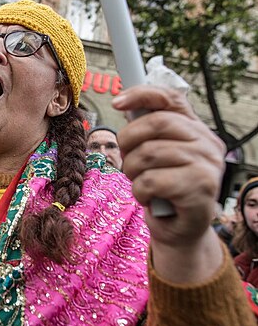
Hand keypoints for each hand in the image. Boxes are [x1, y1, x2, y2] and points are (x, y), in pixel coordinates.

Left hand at [113, 86, 226, 281]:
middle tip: (127, 161)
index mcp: (195, 129)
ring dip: (132, 172)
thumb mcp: (155, 156)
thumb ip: (147, 133)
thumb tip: (124, 104)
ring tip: (140, 182)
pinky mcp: (201, 188)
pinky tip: (148, 197)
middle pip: (154, 123)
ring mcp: (207, 164)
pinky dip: (139, 191)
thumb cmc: (163, 189)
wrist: (181, 231)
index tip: (117, 102)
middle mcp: (207, 142)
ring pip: (148, 153)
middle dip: (128, 142)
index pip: (171, 98)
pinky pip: (151, 180)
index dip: (142, 94)